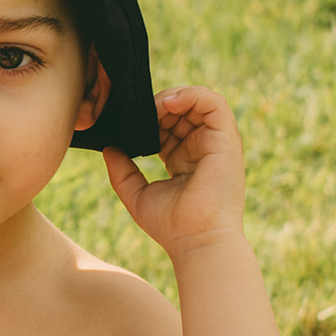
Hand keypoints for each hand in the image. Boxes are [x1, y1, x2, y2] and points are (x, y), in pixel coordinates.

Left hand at [102, 87, 246, 256]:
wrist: (195, 240)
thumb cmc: (171, 225)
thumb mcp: (136, 194)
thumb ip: (122, 171)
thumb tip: (109, 148)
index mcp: (184, 159)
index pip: (167, 126)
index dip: (148, 119)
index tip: (128, 123)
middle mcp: (201, 148)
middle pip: (181, 111)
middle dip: (158, 106)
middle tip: (138, 113)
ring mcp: (216, 143)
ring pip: (198, 102)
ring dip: (173, 98)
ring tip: (153, 107)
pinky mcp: (227, 140)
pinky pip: (214, 103)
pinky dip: (192, 95)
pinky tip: (168, 104)